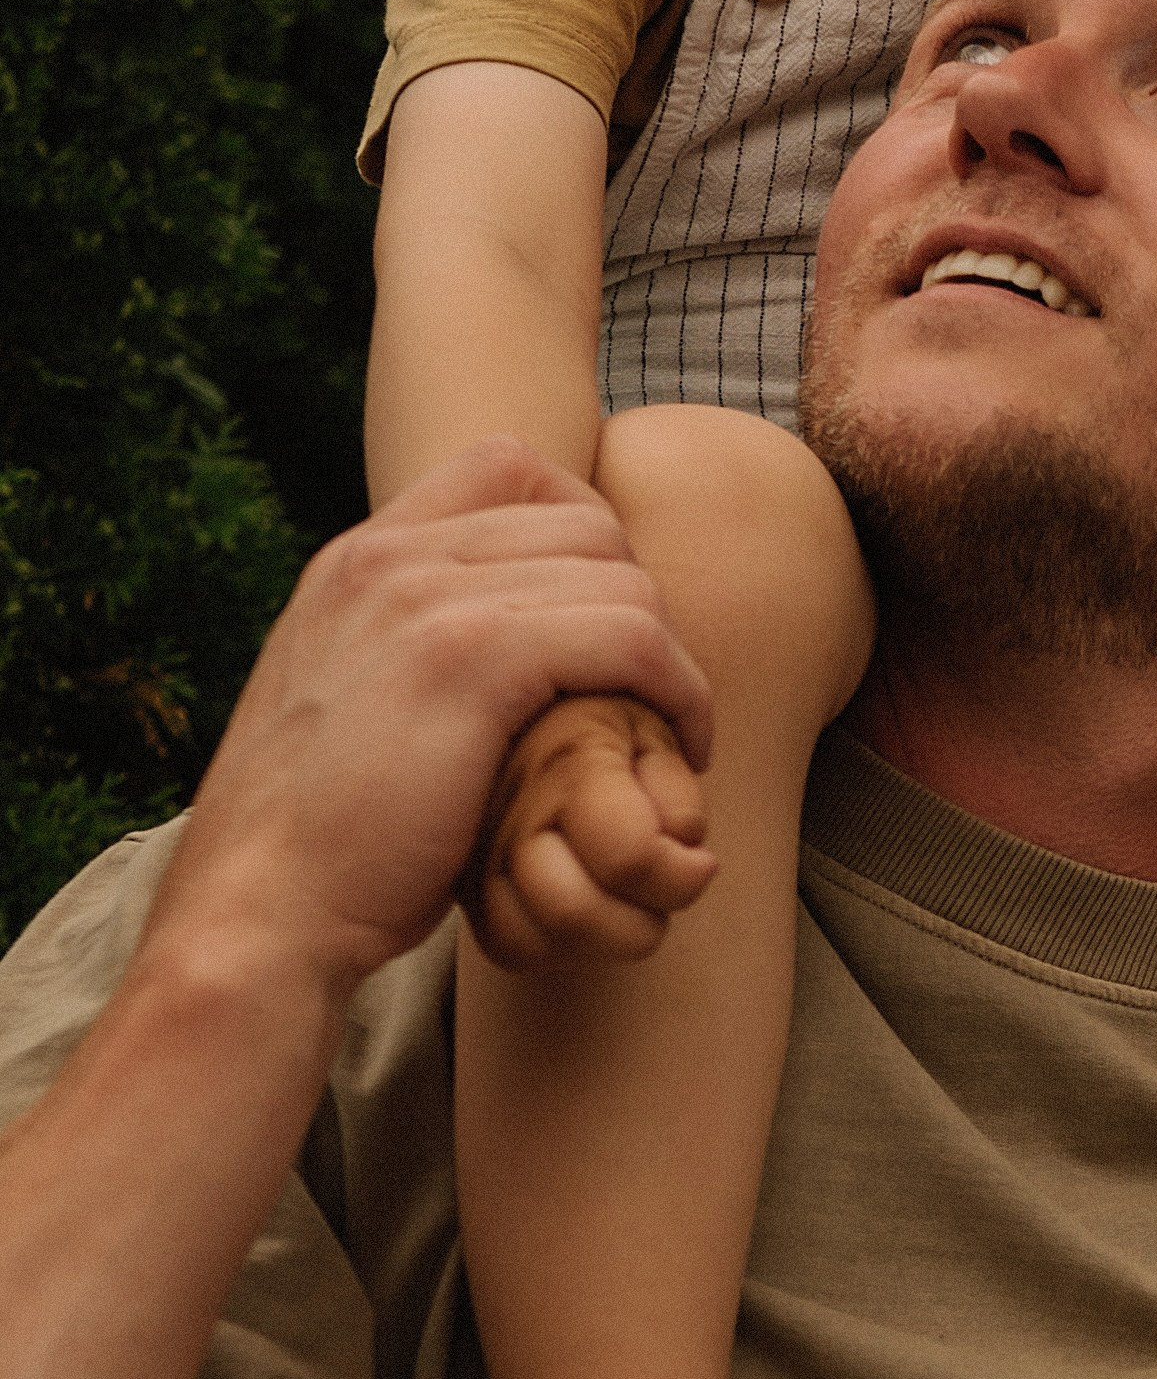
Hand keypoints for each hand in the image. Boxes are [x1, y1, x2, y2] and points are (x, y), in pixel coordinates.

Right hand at [148, 442, 715, 1005]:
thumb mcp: (346, 706)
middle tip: (644, 691)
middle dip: (633, 599)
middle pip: (582, 518)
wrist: (256, 913)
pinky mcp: (473, 661)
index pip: (506, 466)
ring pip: (618, 576)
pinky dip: (678, 690)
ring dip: (666, 654)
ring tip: (667, 729)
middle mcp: (387, 558)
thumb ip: (404, 647)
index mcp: (355, 559)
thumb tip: (493, 641)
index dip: (581, 527)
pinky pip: (630, 637)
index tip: (600, 618)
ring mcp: (427, 599)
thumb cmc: (316, 845)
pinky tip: (678, 749)